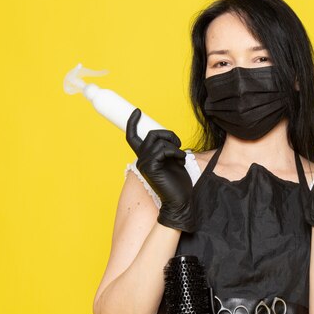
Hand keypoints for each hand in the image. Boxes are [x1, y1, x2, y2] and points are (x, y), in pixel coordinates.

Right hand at [126, 108, 194, 231]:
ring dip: (175, 146)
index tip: (137, 111)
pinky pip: (163, 150)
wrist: (180, 201)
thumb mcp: (172, 161)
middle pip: (152, 134)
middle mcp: (141, 160)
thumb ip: (167, 149)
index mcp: (145, 157)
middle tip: (178, 145)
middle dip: (168, 135)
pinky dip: (176, 152)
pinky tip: (181, 160)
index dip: (132, 123)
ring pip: (159, 141)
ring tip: (180, 156)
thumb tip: (169, 138)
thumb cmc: (178, 183)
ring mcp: (144, 164)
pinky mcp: (151, 168)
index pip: (133, 137)